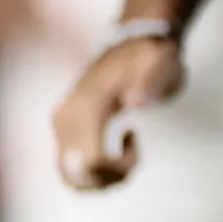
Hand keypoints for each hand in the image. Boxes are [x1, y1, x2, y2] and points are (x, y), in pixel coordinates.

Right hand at [51, 34, 182, 190]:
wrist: (132, 43)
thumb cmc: (150, 57)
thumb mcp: (161, 63)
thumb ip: (152, 80)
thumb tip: (135, 102)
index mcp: (87, 107)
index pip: (92, 161)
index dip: (119, 166)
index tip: (136, 139)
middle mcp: (66, 119)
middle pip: (79, 175)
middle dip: (111, 176)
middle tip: (133, 152)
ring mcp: (61, 126)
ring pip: (71, 177)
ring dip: (101, 178)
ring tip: (125, 155)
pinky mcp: (63, 130)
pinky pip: (70, 168)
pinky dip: (92, 173)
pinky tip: (113, 152)